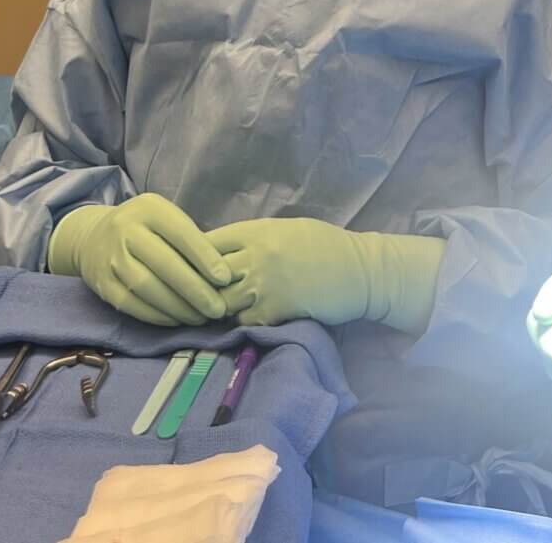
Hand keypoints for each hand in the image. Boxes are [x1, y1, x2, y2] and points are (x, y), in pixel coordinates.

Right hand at [47, 194, 231, 326]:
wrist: (93, 237)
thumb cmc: (146, 228)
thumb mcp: (166, 218)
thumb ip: (190, 238)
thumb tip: (222, 275)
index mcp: (148, 209)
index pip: (181, 234)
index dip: (205, 258)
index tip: (225, 279)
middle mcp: (125, 230)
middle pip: (165, 264)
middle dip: (196, 290)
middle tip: (219, 309)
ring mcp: (110, 258)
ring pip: (147, 287)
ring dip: (178, 307)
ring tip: (201, 318)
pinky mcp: (102, 284)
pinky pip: (132, 304)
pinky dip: (157, 315)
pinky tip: (177, 319)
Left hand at [207, 218, 443, 333]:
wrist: (360, 271)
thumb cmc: (325, 246)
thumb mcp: (285, 229)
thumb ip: (253, 238)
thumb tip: (221, 250)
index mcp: (256, 231)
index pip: (205, 244)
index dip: (193, 258)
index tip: (192, 269)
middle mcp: (255, 255)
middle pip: (206, 275)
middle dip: (199, 287)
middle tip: (199, 297)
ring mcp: (264, 284)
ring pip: (220, 301)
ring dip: (220, 308)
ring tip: (221, 311)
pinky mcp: (274, 310)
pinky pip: (243, 321)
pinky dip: (242, 322)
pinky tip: (248, 319)